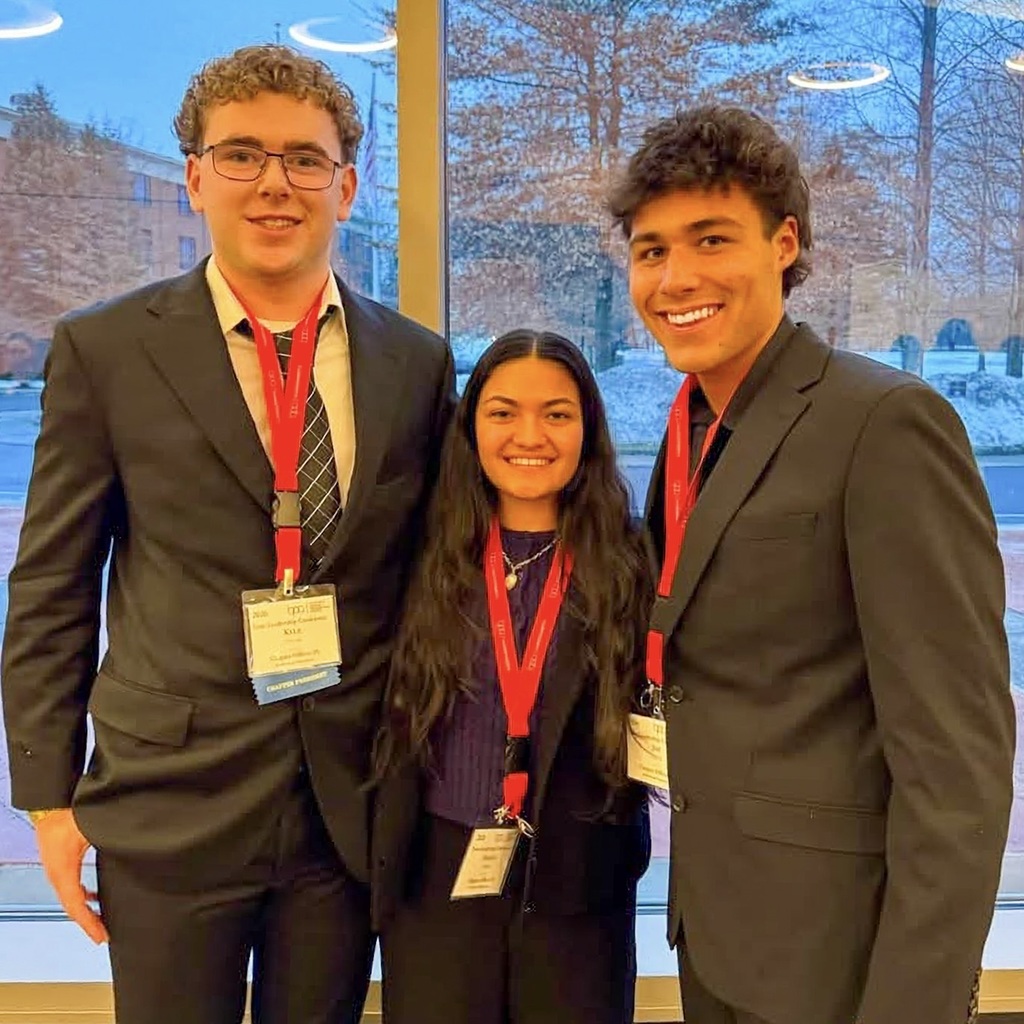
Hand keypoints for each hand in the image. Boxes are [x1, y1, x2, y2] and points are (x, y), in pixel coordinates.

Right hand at [34, 809, 108, 943]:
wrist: (50, 802)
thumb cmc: (70, 813)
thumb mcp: (92, 829)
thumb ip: (111, 842)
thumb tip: (133, 847)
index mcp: (64, 870)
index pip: (76, 905)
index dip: (89, 923)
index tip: (102, 936)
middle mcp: (56, 874)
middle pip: (72, 907)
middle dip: (88, 923)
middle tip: (104, 936)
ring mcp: (55, 869)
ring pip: (69, 898)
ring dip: (84, 911)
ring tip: (100, 922)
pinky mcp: (58, 863)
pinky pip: (69, 887)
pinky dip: (81, 897)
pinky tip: (93, 897)